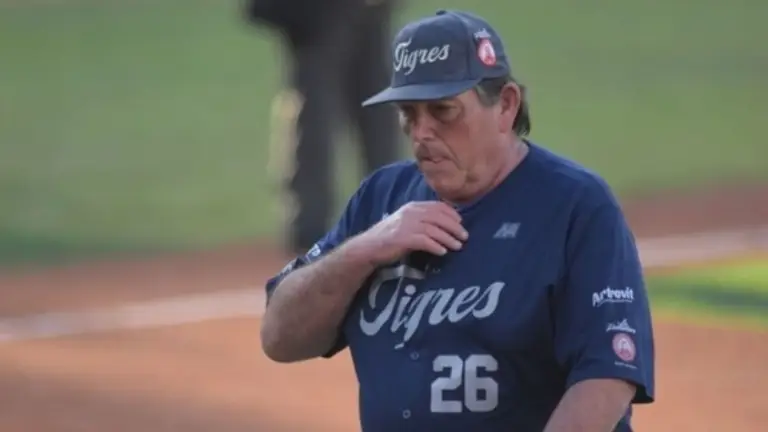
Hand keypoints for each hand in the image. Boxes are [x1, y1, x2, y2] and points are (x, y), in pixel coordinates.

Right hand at [350, 201, 468, 265]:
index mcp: (412, 207)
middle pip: (439, 217)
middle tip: (464, 236)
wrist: (368, 247)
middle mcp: (411, 213)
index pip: (437, 206)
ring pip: (434, 229)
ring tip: (458, 246)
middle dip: (454, 227)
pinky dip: (436, 246)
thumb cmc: (388, 237)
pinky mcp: (403, 239)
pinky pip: (425, 241)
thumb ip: (421, 220)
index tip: (461, 222)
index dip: (452, 214)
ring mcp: (406, 225)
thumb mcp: (405, 222)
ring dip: (448, 238)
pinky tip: (442, 252)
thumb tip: (443, 225)